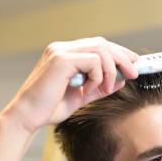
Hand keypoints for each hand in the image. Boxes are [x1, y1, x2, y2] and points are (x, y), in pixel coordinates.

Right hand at [0, 37, 138, 133]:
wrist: (28, 117)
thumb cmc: (49, 108)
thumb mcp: (81, 96)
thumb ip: (99, 87)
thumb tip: (121, 80)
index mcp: (65, 54)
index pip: (98, 46)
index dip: (118, 53)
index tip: (133, 64)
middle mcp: (62, 48)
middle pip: (102, 43)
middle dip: (122, 58)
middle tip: (134, 73)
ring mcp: (60, 52)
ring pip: (100, 49)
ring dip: (110, 70)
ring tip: (105, 88)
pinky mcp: (61, 60)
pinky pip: (92, 60)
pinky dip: (97, 76)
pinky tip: (88, 89)